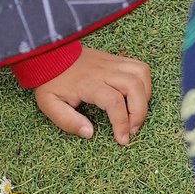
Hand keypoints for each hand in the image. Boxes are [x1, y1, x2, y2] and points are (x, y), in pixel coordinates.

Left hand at [34, 47, 150, 145]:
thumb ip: (68, 121)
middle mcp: (104, 71)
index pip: (114, 102)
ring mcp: (112, 63)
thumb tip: (89, 132)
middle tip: (132, 129)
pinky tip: (136, 97)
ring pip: (141, 74)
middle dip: (139, 112)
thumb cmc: (51, 81)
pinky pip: (139, 67)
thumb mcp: (49, 105)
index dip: (122, 123)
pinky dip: (144, 83)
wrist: (49, 54)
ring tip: (136, 112)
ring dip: (145, 96)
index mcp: (88, 83)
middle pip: (134, 87)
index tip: (122, 139)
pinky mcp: (116, 59)